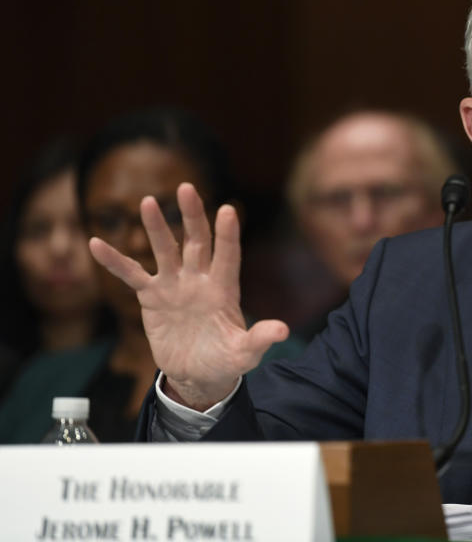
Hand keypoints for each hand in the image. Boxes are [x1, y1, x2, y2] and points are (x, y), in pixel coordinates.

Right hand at [89, 182, 288, 410]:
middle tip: (186, 188)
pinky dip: (114, 260)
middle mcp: (200, 279)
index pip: (228, 256)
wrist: (198, 375)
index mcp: (224, 289)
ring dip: (156, 227)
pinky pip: (131, 274)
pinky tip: (96, 243)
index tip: (228, 210)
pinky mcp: (152, 297)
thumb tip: (283, 331)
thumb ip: (260, 339)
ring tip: (147, 201)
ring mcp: (175, 285)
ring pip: (165, 249)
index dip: (228, 235)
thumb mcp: (245, 353)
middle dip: (192, 216)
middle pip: (196, 241)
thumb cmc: (226, 361)